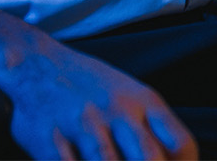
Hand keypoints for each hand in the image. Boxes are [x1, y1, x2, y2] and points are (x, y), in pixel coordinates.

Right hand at [0, 9, 196, 159]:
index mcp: (144, 101)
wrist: (37, 64)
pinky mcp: (51, 140)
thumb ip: (152, 126)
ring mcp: (85, 126)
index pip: (179, 142)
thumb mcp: (131, 94)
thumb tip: (176, 160)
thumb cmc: (91, 85)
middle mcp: (118, 113)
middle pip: (150, 158)